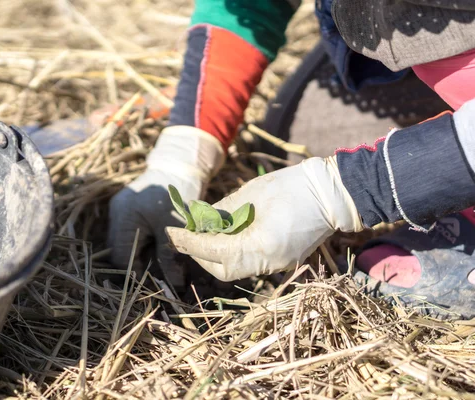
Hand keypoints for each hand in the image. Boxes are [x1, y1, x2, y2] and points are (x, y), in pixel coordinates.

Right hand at [108, 126, 223, 286]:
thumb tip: (173, 286)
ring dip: (140, 256)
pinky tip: (156, 248)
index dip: (135, 275)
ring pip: (124, 244)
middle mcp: (116, 215)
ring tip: (159, 263)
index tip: (154, 285)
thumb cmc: (178, 194)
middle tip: (158, 277)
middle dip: (138, 267)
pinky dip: (141, 244)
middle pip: (119, 252)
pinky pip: (129, 234)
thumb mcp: (175, 228)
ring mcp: (119, 211)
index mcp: (124, 219)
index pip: (121, 258)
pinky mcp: (126, 209)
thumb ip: (170, 258)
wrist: (178, 165)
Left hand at [165, 156, 364, 280]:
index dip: (189, 242)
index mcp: (260, 246)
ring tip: (203, 236)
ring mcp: (278, 265)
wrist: (332, 192)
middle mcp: (268, 263)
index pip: (213, 251)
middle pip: (222, 270)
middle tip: (185, 237)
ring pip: (235, 269)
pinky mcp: (283, 261)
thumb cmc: (291, 186)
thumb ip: (221, 211)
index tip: (172, 232)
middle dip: (200, 255)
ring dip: (215, 256)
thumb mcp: (249, 194)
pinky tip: (227, 238)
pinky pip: (249, 263)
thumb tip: (198, 219)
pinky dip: (233, 253)